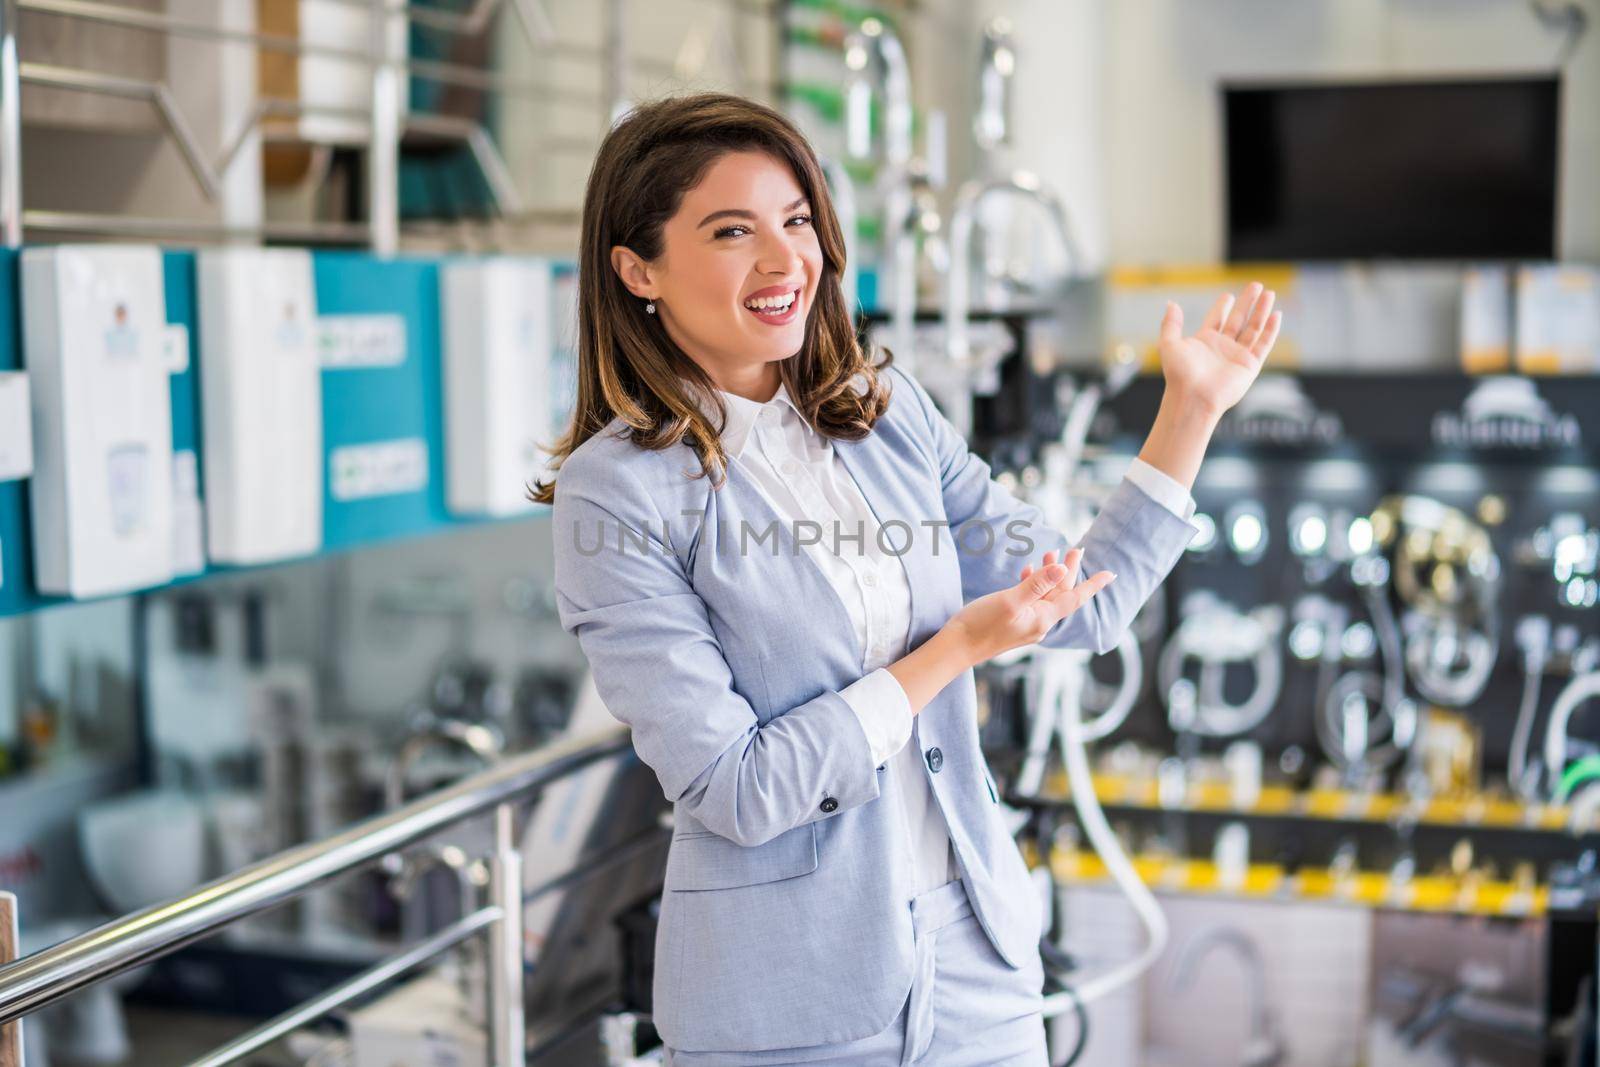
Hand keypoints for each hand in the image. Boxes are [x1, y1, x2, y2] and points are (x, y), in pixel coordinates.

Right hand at [945, 548, 1114, 665]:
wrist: (955, 648)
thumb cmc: (980, 626)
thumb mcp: (1010, 601)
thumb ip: (1037, 584)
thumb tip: (1062, 569)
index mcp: (1042, 619)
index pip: (1074, 598)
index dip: (1092, 584)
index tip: (1111, 573)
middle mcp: (1039, 623)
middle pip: (1061, 593)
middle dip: (1068, 571)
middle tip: (1075, 548)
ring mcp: (1026, 623)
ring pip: (1045, 595)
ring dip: (1049, 575)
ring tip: (1050, 553)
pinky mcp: (1013, 622)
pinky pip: (1031, 600)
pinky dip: (1032, 584)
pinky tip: (1026, 572)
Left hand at [1158, 281, 1282, 418]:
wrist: (1193, 397)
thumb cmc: (1179, 374)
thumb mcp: (1169, 344)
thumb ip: (1171, 323)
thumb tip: (1171, 303)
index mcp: (1204, 341)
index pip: (1217, 319)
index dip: (1223, 307)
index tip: (1229, 295)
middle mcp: (1222, 348)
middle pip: (1239, 320)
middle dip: (1248, 302)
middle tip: (1256, 284)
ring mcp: (1237, 356)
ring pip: (1253, 328)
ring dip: (1262, 310)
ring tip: (1269, 293)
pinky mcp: (1250, 365)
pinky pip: (1263, 344)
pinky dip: (1270, 330)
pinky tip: (1276, 315)